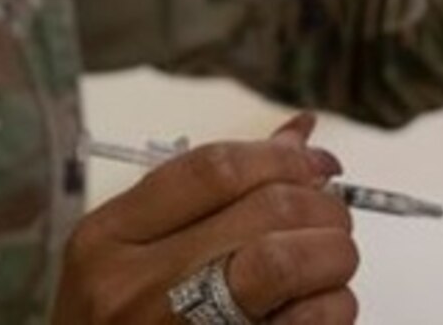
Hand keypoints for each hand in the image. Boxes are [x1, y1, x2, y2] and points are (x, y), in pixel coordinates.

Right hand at [54, 115, 361, 324]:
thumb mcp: (133, 254)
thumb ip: (208, 194)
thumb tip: (299, 136)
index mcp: (107, 239)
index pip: (214, 169)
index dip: (282, 158)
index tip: (315, 163)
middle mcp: (136, 287)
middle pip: (265, 210)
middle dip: (322, 205)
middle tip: (331, 216)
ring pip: (290, 261)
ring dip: (334, 254)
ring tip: (330, 261)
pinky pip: (310, 323)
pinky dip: (335, 306)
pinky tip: (323, 306)